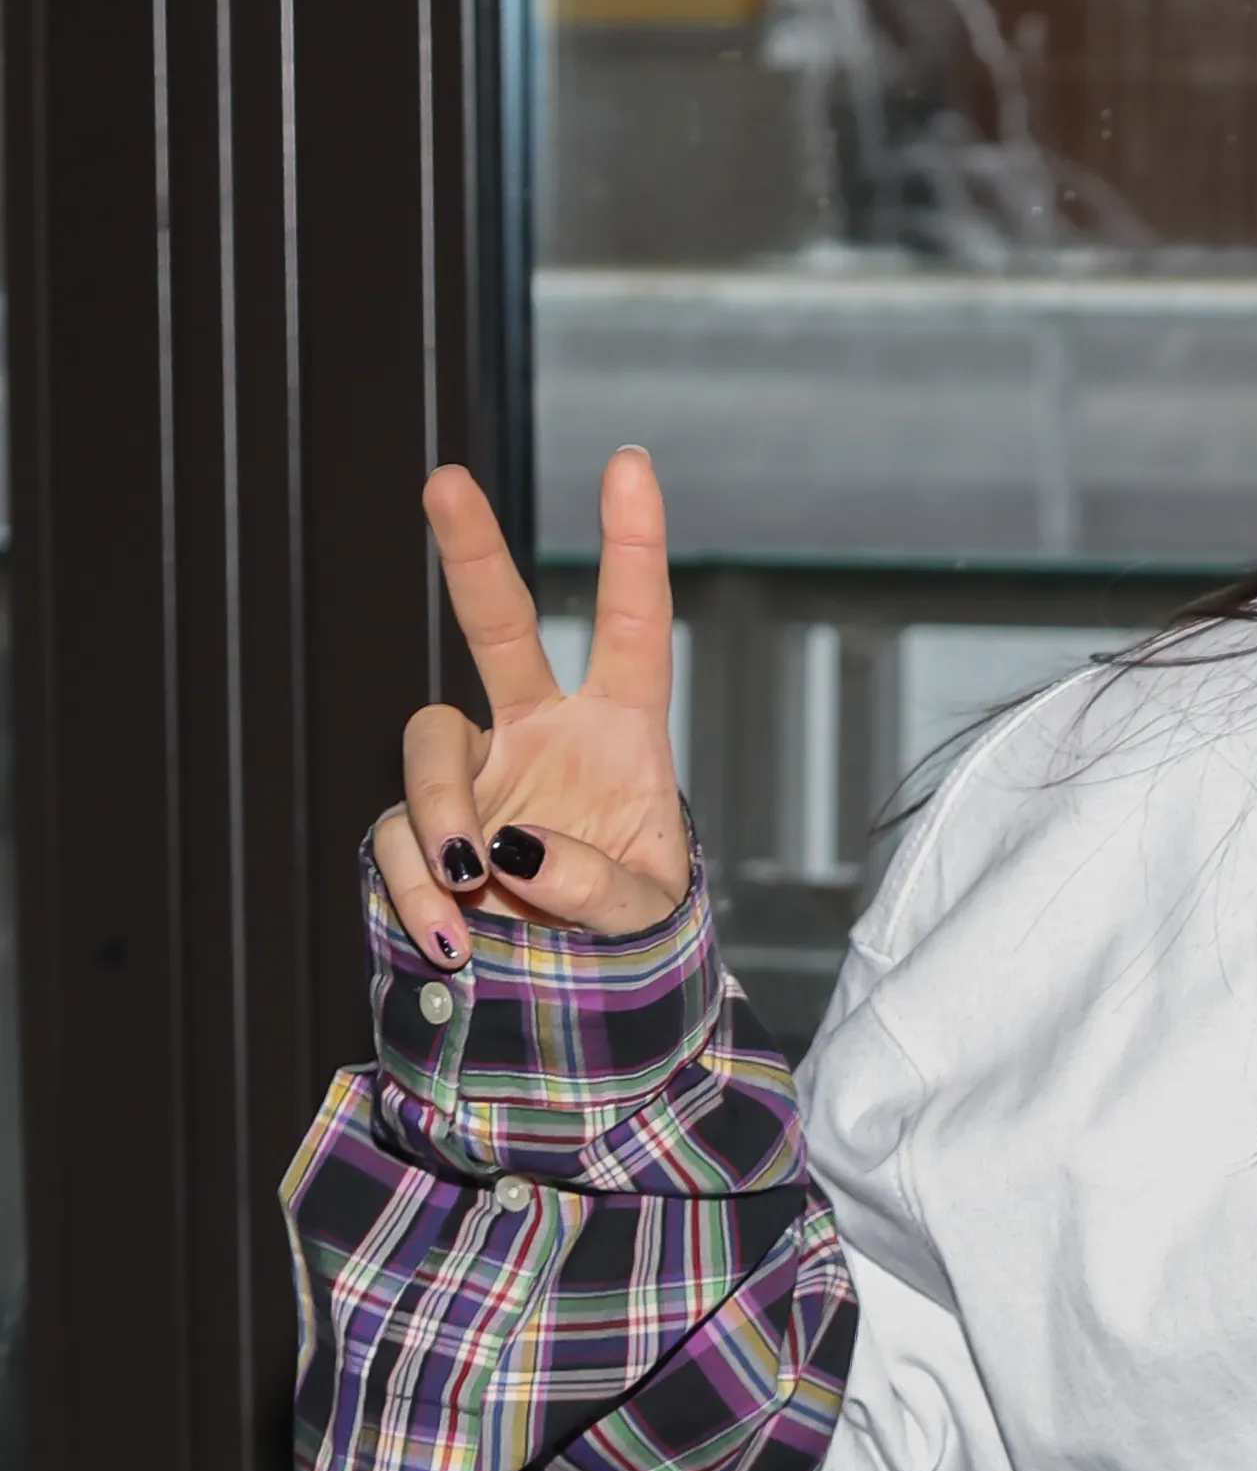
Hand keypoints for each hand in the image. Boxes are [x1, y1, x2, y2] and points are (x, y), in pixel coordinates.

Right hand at [369, 445, 693, 960]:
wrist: (571, 1009)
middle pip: (497, 626)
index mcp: (619, 734)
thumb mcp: (644, 919)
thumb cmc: (626, 947)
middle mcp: (539, 736)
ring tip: (470, 884)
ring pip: (429, 744)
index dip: (631, 546)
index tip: (630, 461)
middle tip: (445, 480)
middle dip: (472, 552)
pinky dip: (416, 888)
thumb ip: (599, 886)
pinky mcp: (420, 833)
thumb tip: (513, 847)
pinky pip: (398, 838)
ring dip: (441, 808)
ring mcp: (475, 779)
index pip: (632, 627)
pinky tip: (452, 938)